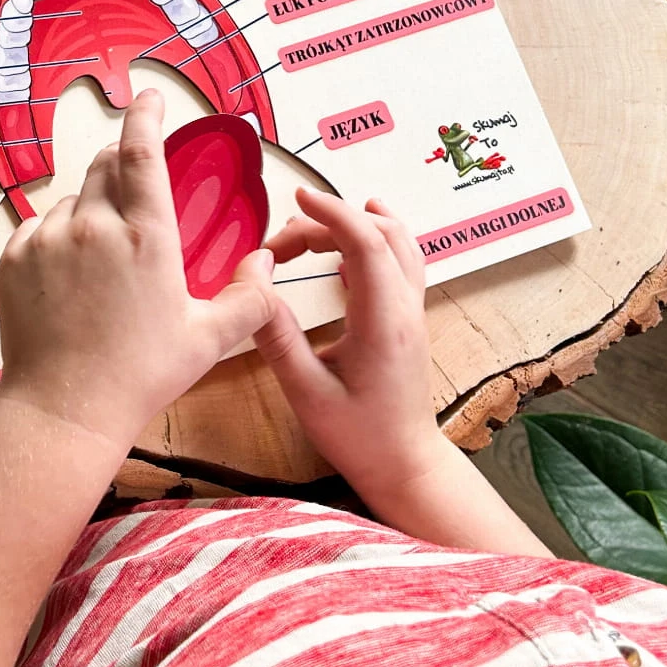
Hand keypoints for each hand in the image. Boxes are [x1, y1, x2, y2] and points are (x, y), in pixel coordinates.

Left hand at [0, 89, 277, 455]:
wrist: (65, 409)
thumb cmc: (140, 376)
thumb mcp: (209, 339)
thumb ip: (249, 297)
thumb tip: (265, 261)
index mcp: (147, 238)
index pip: (142, 150)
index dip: (145, 113)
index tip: (149, 95)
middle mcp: (94, 228)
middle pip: (104, 164)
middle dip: (121, 162)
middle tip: (135, 190)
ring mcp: (47, 241)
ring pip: (72, 200)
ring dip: (91, 211)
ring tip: (104, 261)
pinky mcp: (14, 260)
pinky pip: (38, 228)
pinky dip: (57, 238)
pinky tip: (71, 276)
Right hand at [254, 188, 453, 514]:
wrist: (406, 466)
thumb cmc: (358, 437)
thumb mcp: (306, 393)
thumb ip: (279, 339)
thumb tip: (255, 290)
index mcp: (381, 321)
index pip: (365, 242)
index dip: (331, 213)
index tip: (297, 199)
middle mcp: (404, 309)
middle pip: (380, 234)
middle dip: (331, 221)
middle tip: (283, 241)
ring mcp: (412, 313)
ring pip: (399, 244)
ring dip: (358, 225)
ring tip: (315, 227)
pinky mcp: (409, 322)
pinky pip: (403, 264)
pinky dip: (376, 244)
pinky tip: (344, 256)